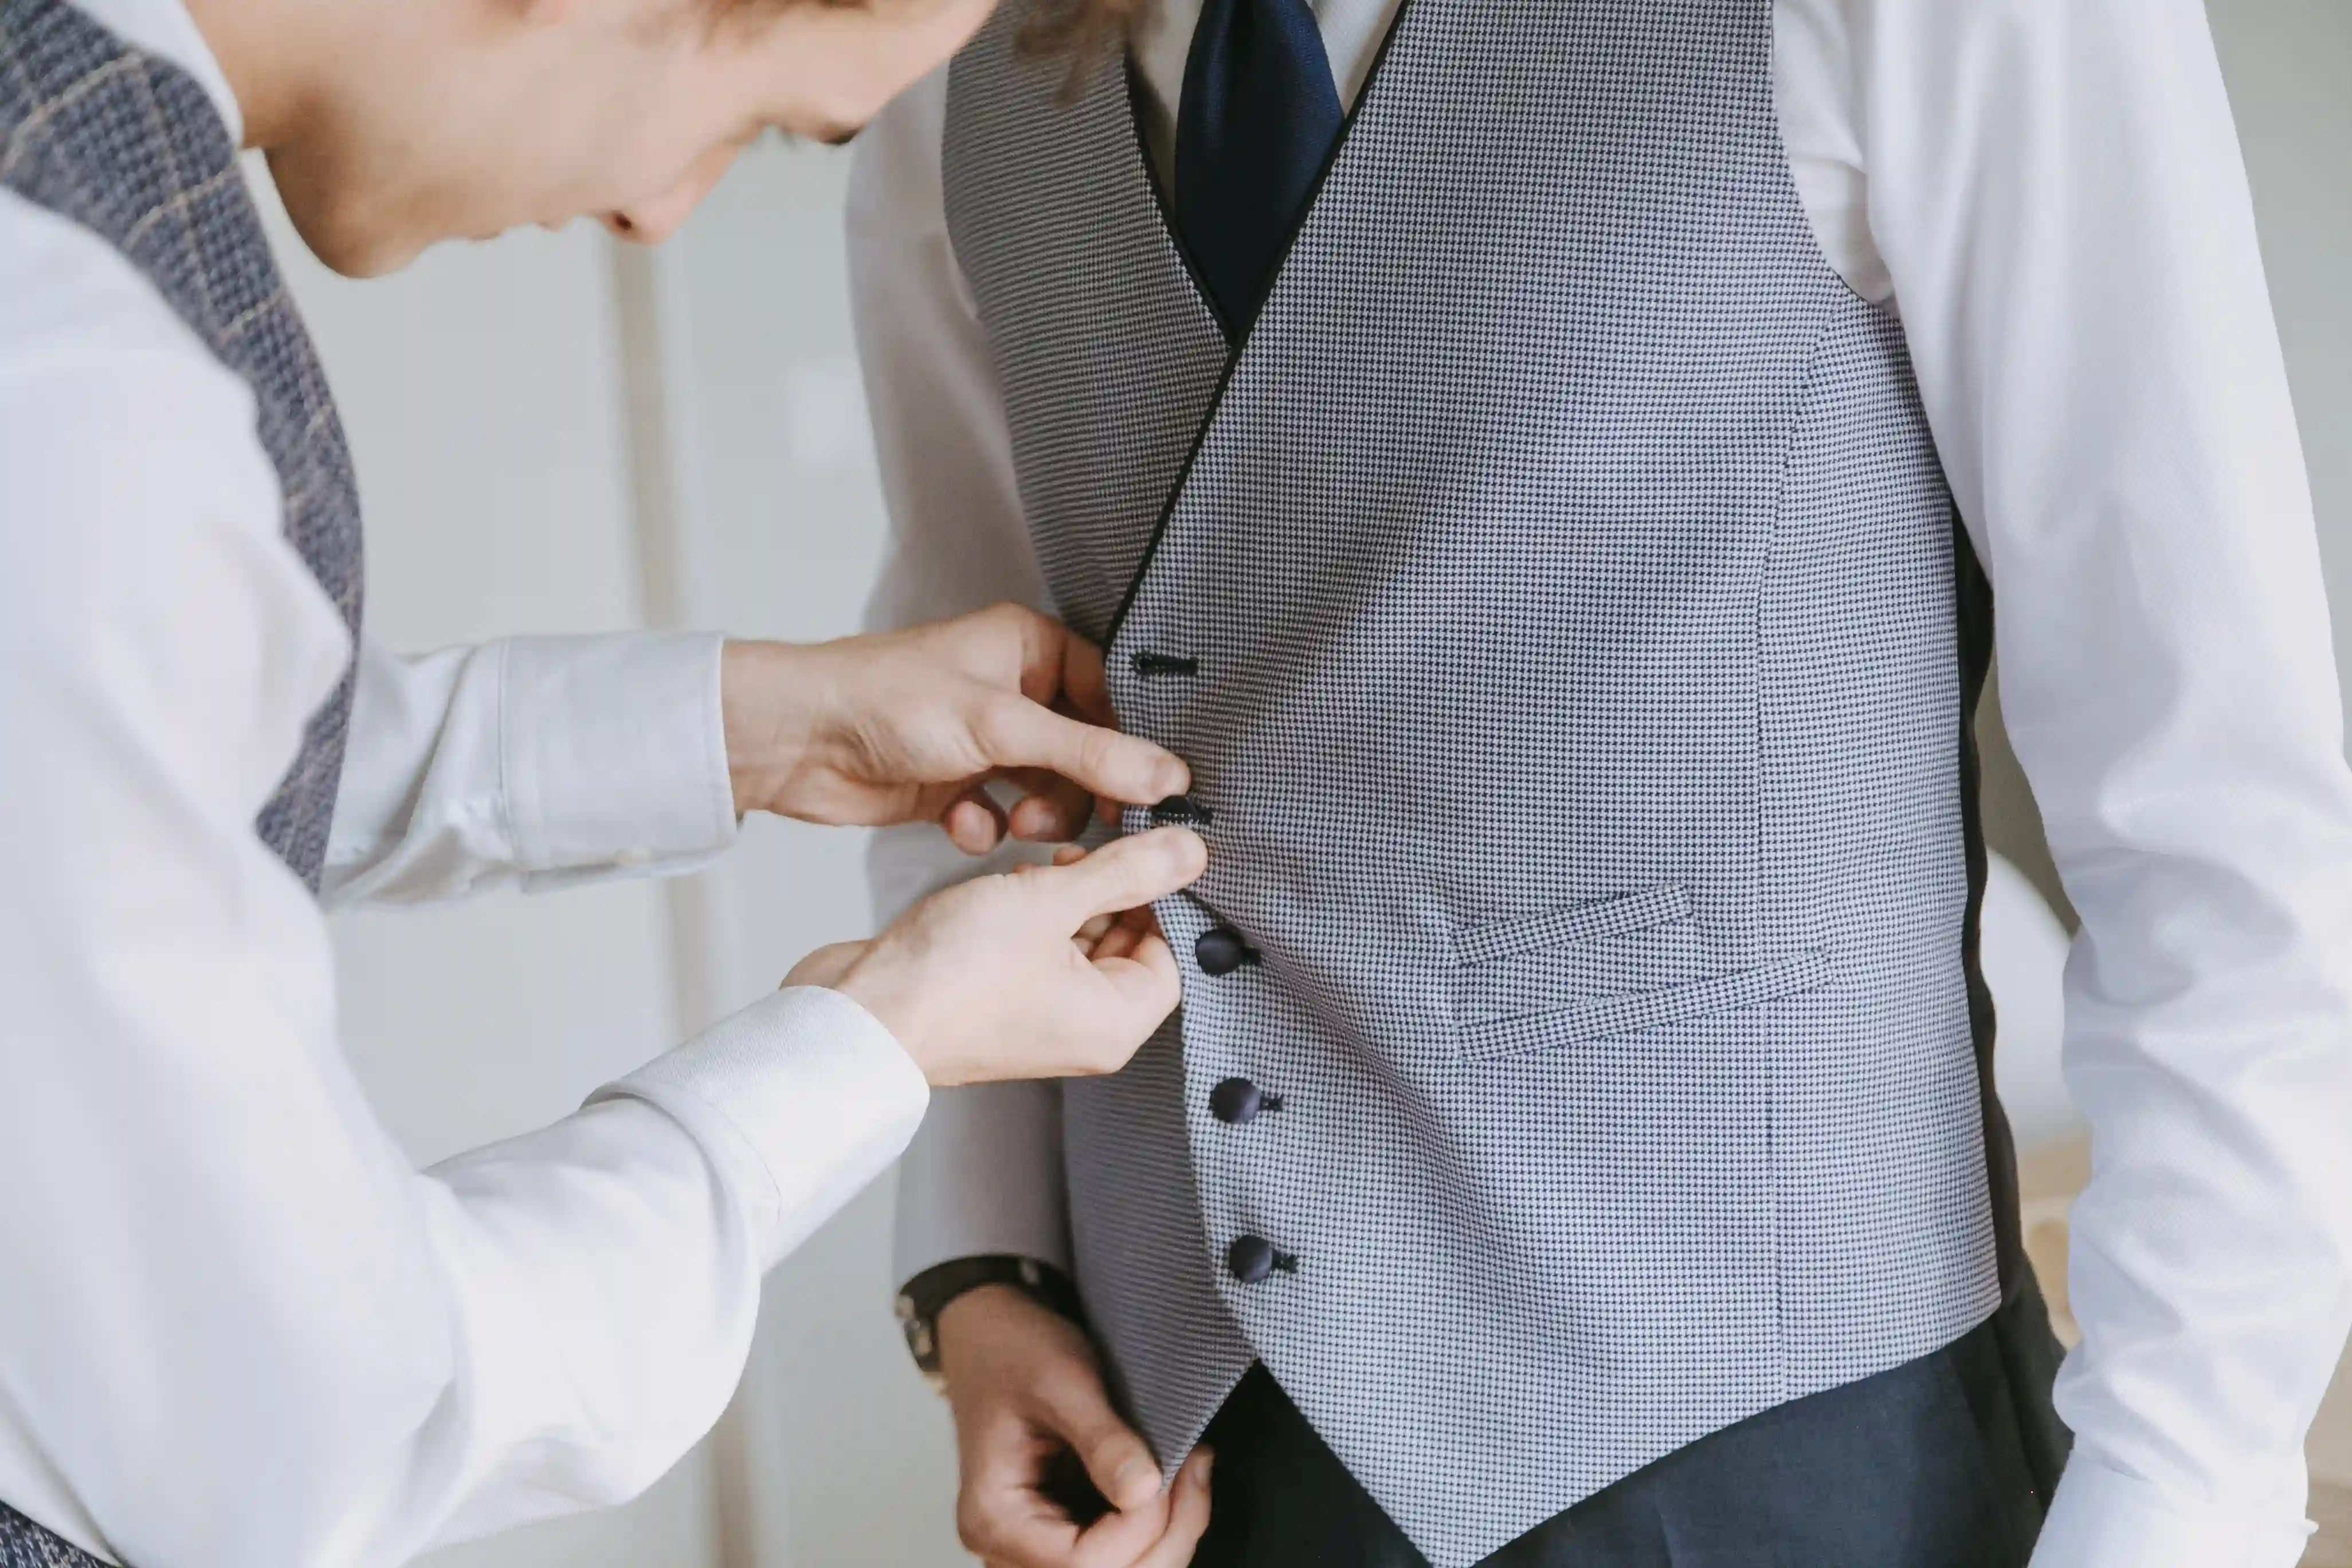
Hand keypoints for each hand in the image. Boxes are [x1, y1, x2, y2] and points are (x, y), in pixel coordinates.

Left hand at [723, 604, 1187, 852]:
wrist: (797, 740)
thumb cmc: (884, 699)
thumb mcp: (1002, 725)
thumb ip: (1091, 754)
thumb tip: (1168, 775)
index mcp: (1031, 648)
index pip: (1111, 696)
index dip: (1130, 746)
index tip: (1150, 792)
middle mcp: (1013, 691)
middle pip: (1086, 753)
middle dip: (1079, 792)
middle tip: (1074, 818)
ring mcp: (985, 741)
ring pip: (1049, 793)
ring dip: (1037, 816)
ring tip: (1014, 824)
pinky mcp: (957, 785)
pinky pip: (1003, 817)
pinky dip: (987, 828)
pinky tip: (960, 822)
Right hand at [782, 829, 1205, 1084]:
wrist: (860, 1016)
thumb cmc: (948, 977)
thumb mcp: (1049, 900)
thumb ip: (1123, 872)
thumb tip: (1187, 852)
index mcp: (1114, 1024)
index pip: (1172, 954)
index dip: (1161, 896)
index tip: (1144, 851)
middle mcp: (1083, 1031)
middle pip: (1127, 946)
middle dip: (1107, 891)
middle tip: (1081, 852)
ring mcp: (1040, 1020)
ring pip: (1078, 942)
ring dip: (1063, 898)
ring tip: (1033, 873)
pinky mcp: (1001, 1004)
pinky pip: (1037, 952)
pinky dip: (1030, 916)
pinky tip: (1006, 889)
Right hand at [939, 1284, 1212, 1567]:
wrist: (991, 1335)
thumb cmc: (1015, 1350)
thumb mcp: (1063, 1380)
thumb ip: (1102, 1439)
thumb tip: (1144, 1490)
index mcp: (995, 1518)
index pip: (1082, 1563)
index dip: (1141, 1526)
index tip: (1170, 1468)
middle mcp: (1008, 1549)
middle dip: (1170, 1534)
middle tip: (1197, 1467)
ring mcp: (1035, 1547)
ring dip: (1171, 1533)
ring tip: (1191, 1470)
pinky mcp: (1064, 1533)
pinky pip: (1121, 1555)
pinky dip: (1159, 1527)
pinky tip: (1174, 1483)